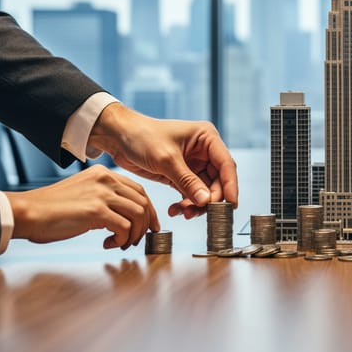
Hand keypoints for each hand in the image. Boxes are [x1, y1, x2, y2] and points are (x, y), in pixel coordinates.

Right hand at [6, 165, 159, 248]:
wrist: (28, 212)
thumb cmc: (52, 209)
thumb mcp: (83, 194)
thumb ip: (104, 198)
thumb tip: (123, 216)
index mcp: (103, 174)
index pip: (139, 190)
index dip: (148, 210)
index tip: (149, 226)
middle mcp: (106, 180)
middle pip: (143, 202)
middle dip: (145, 225)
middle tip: (137, 240)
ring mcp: (102, 194)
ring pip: (138, 215)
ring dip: (134, 234)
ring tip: (122, 243)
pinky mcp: (96, 211)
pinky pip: (125, 228)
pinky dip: (122, 240)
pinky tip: (108, 244)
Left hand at [88, 103, 237, 218]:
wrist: (119, 138)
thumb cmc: (142, 137)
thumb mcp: (166, 159)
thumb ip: (187, 181)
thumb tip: (206, 201)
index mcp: (206, 138)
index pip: (226, 164)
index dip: (230, 186)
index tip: (231, 205)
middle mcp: (204, 151)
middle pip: (218, 181)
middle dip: (209, 199)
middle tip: (197, 212)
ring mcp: (194, 164)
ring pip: (205, 191)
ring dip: (196, 205)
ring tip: (183, 213)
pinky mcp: (182, 175)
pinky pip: (191, 194)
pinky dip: (186, 204)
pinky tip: (175, 210)